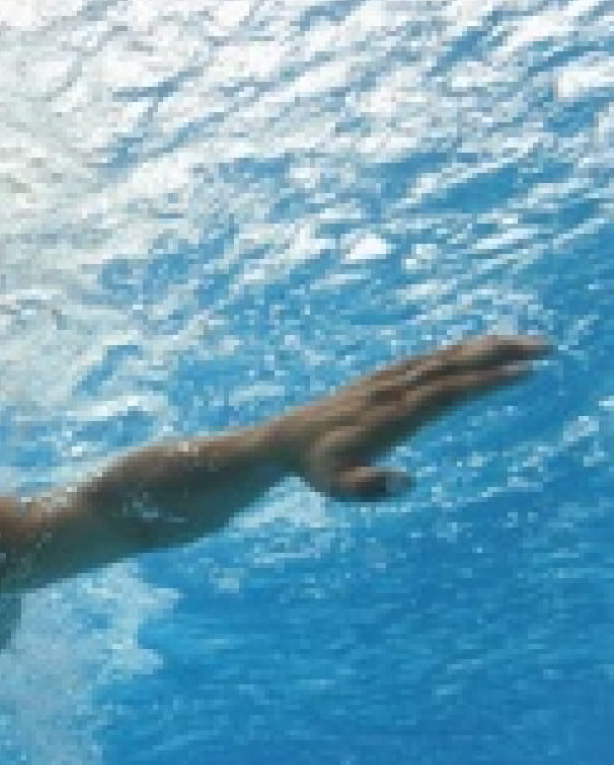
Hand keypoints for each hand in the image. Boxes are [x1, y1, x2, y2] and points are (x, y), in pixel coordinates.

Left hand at [266, 335, 549, 499]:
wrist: (285, 439)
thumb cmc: (317, 468)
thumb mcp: (338, 488)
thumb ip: (369, 487)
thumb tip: (406, 483)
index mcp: (393, 416)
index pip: (447, 393)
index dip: (485, 382)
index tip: (524, 373)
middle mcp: (393, 391)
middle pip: (453, 366)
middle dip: (500, 354)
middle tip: (544, 347)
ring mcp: (387, 381)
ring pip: (443, 356)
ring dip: (486, 346)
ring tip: (527, 342)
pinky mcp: (382, 378)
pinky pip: (427, 357)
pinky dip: (457, 349)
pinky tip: (479, 346)